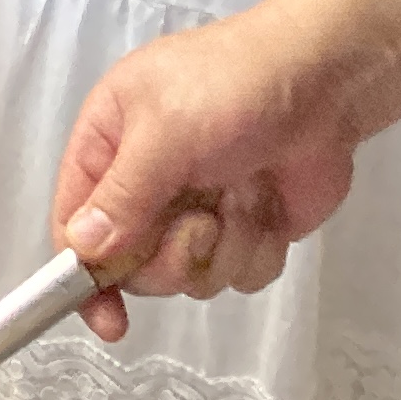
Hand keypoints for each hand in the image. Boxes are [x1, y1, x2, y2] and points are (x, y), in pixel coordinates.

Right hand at [52, 0, 383, 336]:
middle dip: (174, 256)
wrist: (326, 81)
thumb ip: (121, 194)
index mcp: (110, 143)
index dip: (83, 274)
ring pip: (191, 277)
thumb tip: (81, 247)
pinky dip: (257, 248)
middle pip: (134, 264)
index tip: (109, 318)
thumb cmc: (233, 88)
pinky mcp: (245, 229)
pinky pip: (238, 276)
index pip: (74, 222)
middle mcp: (147, 181)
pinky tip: (270, 206)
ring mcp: (198, 208)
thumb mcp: (165, 131)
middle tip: (201, 225)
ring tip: (245, 196)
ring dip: (225, 246)